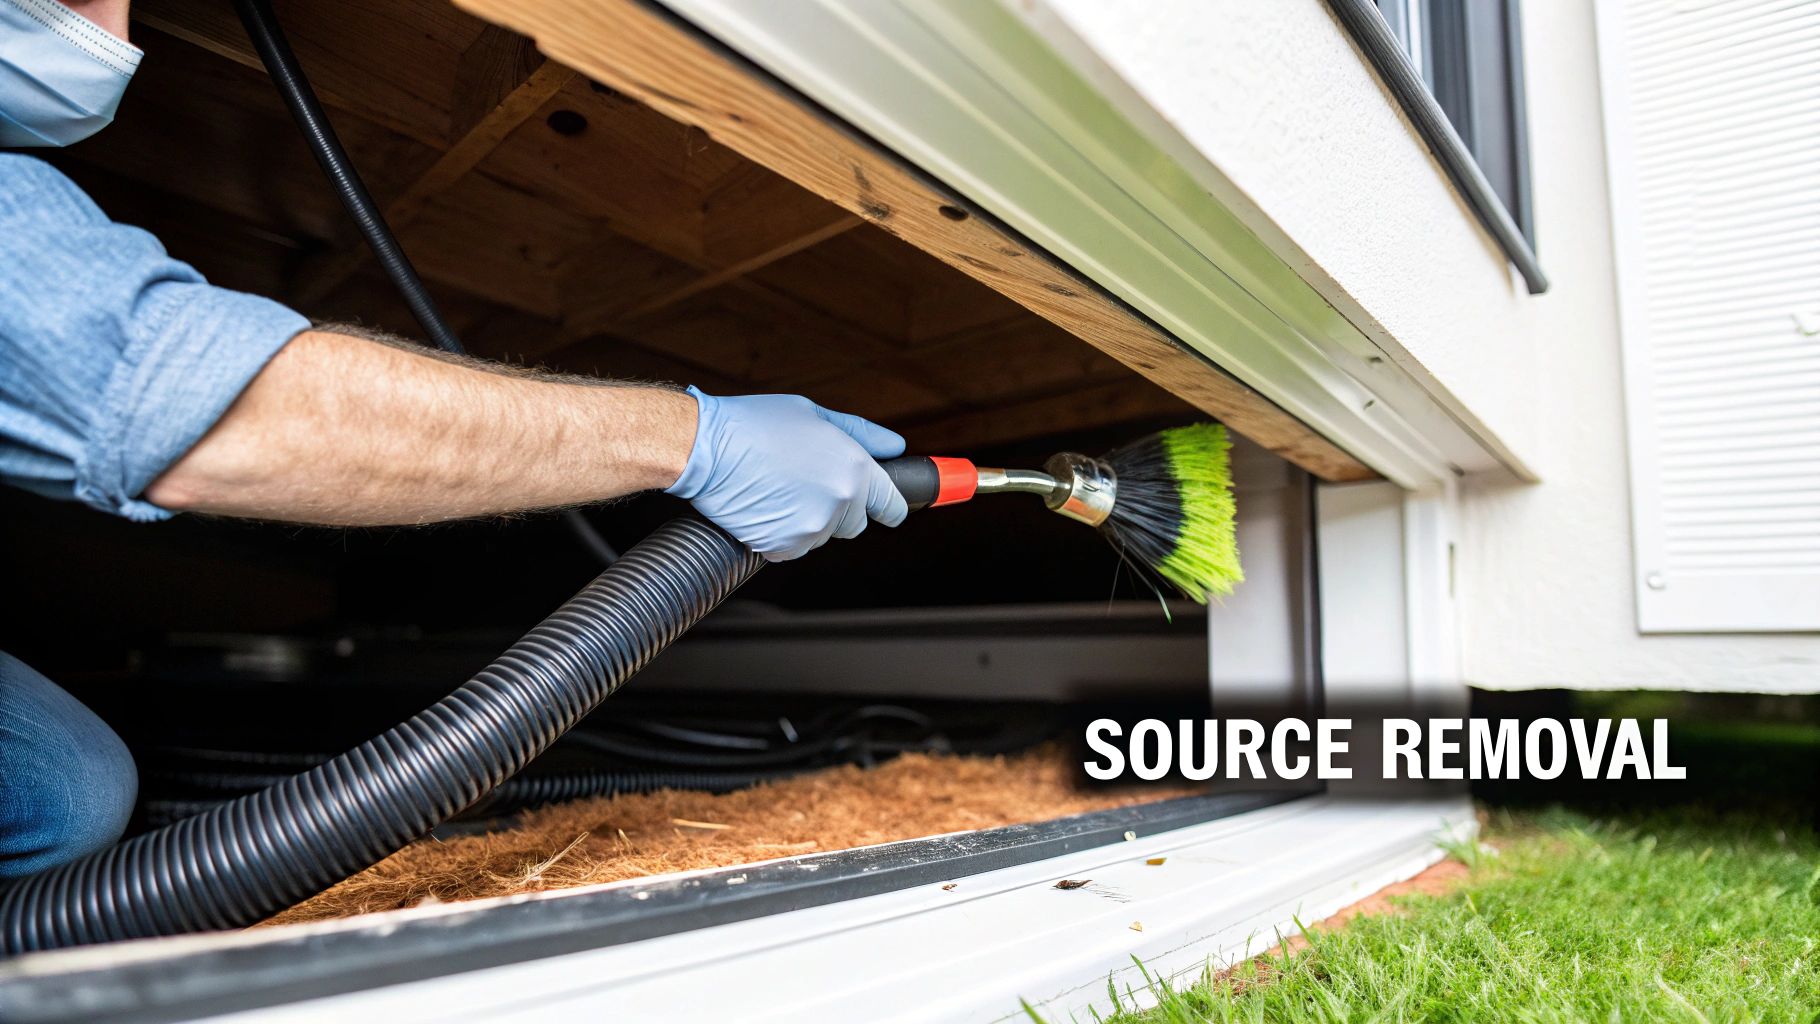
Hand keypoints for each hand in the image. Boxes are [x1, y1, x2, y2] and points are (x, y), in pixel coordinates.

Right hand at [666, 387, 908, 560]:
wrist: (705, 447)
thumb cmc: (755, 425)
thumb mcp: (814, 415)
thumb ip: (862, 434)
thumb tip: (895, 447)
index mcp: (854, 469)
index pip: (892, 506)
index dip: (888, 506)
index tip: (885, 508)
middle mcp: (839, 501)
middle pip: (855, 524)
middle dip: (839, 509)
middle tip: (806, 484)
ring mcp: (811, 528)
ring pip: (822, 535)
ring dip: (807, 520)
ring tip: (778, 488)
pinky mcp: (783, 547)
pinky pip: (792, 547)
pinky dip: (781, 534)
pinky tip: (765, 505)